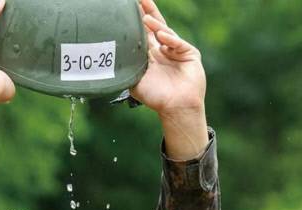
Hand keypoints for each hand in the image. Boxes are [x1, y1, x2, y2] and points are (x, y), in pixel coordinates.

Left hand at [132, 0, 208, 159]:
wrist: (175, 108)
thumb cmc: (155, 97)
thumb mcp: (136, 82)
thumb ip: (127, 69)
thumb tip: (112, 59)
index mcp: (150, 55)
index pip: (142, 34)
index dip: (136, 21)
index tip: (127, 8)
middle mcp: (163, 50)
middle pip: (154, 26)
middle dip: (147, 11)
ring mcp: (177, 50)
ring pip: (165, 31)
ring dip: (155, 24)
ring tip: (144, 17)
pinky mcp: (189, 53)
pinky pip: (177, 43)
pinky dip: (169, 39)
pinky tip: (161, 36)